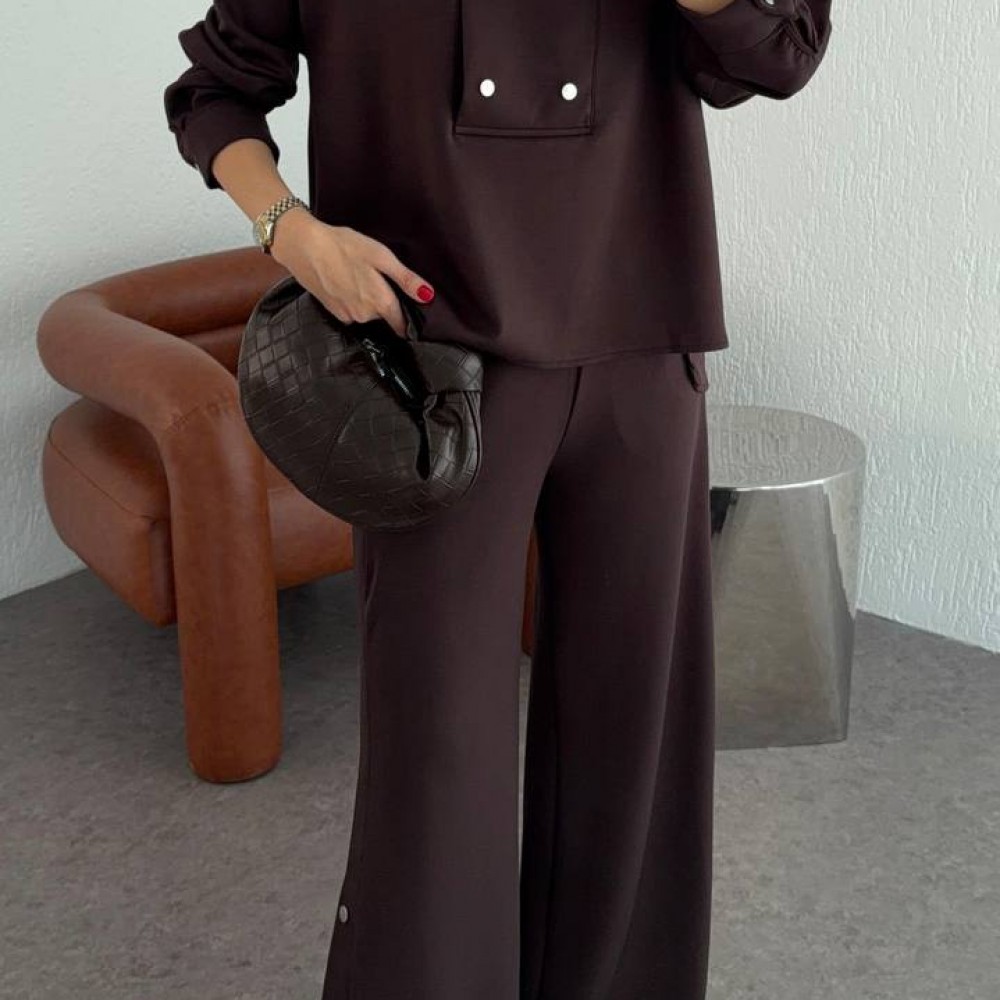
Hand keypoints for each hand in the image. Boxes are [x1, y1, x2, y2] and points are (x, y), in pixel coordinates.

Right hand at [270, 210, 435, 336]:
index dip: (408, 320)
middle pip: (384, 316)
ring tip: (359, 277)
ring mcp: (347, 315)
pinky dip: (351, 299)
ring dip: (367, 300)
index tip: (410, 312)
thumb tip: (428, 295)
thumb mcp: (381, 257)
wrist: (303, 246)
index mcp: (380, 302)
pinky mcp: (333, 311)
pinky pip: (351, 311)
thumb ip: (406, 279)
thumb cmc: (343, 247)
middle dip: (385, 301)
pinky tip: (345, 281)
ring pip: (367, 313)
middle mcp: (364, 315)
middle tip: (377, 278)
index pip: (401, 324)